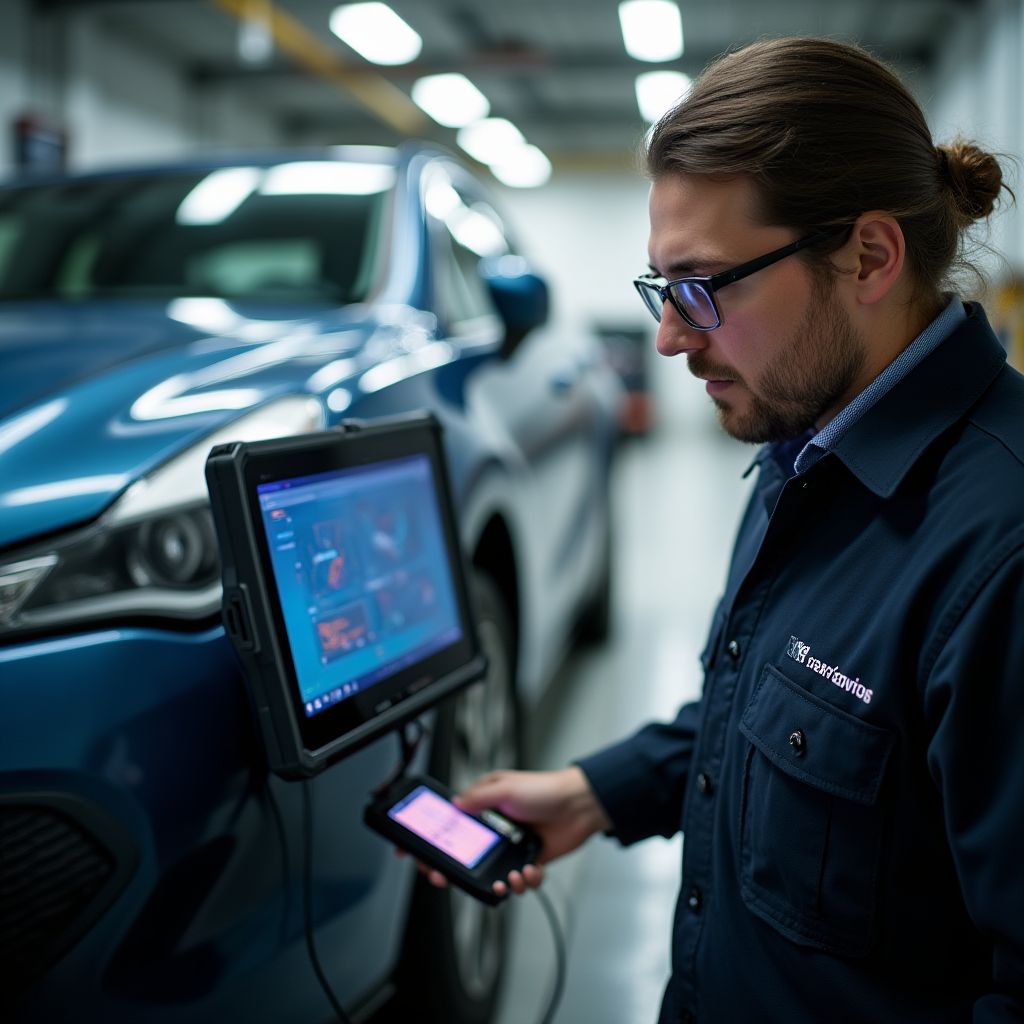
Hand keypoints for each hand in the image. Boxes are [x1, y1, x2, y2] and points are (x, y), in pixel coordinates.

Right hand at [412, 766, 611, 896]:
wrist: (580, 805)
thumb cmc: (545, 790)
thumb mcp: (506, 787)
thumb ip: (478, 798)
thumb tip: (454, 806)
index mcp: (484, 807)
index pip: (450, 826)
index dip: (431, 841)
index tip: (414, 854)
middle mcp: (494, 829)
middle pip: (464, 857)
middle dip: (454, 871)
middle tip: (447, 878)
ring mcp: (511, 847)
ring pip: (491, 875)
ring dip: (497, 882)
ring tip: (508, 878)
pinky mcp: (529, 861)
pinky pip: (519, 882)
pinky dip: (523, 883)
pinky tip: (528, 872)